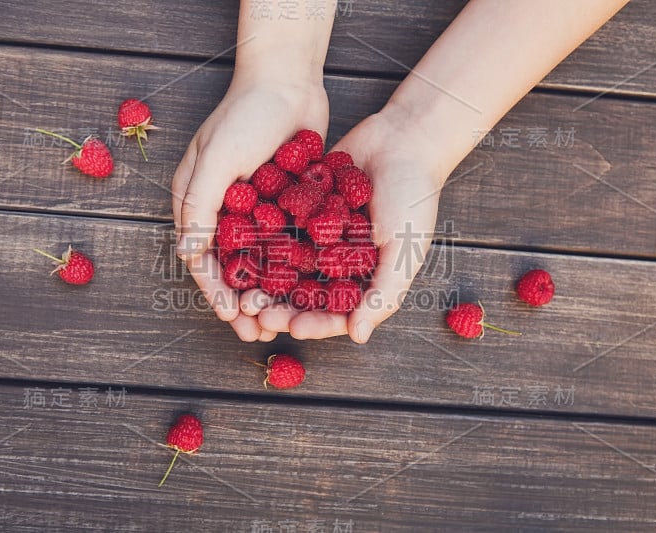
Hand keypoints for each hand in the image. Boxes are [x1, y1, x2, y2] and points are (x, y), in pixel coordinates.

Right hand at [172, 75, 328, 341]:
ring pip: (259, 261)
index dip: (216, 290)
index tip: (233, 317)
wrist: (287, 80)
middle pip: (231, 267)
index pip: (202, 257)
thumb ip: (200, 206)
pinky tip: (306, 288)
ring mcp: (253, 207)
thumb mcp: (216, 158)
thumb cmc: (245, 114)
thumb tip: (190, 255)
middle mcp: (222, 209)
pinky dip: (290, 266)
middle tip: (259, 331)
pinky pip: (284, 242)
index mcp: (196, 201)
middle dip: (243, 300)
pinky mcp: (282, 203)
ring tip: (282, 318)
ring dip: (268, 291)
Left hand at [257, 106, 451, 342]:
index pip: (335, 312)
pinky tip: (241, 242)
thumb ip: (383, 294)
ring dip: (263, 276)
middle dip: (279, 304)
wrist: (404, 139)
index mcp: (363, 279)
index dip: (313, 323)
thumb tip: (357, 337)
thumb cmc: (414, 198)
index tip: (293, 327)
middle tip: (256, 309)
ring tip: (243, 283)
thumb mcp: (404, 250)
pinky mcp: (302, 206)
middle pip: (302, 292)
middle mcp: (337, 261)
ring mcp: (317, 234)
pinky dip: (262, 235)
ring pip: (284, 263)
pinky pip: (278, 225)